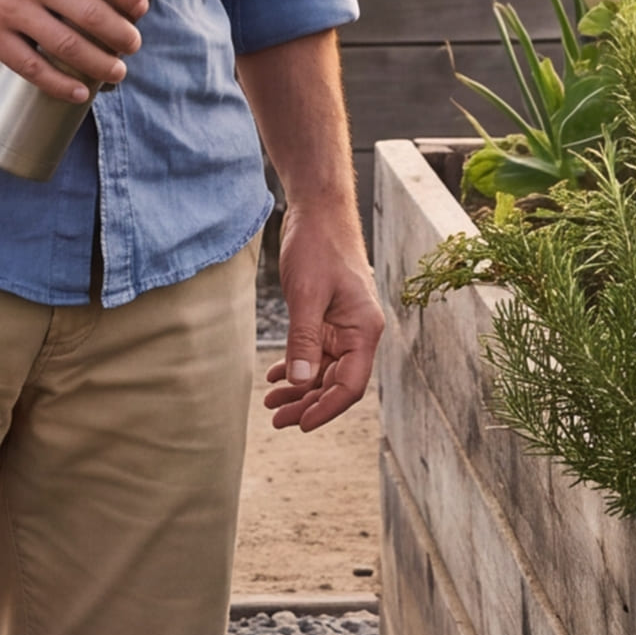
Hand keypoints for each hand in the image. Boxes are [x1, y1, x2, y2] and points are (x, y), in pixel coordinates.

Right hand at [0, 0, 150, 101]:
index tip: (140, 7)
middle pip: (91, 12)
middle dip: (121, 34)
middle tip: (133, 43)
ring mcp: (8, 7)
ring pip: (67, 45)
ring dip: (100, 63)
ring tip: (116, 71)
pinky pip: (31, 66)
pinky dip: (59, 83)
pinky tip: (78, 92)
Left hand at [265, 221, 385, 430]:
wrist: (318, 210)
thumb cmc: (318, 245)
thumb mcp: (306, 294)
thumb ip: (304, 339)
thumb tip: (301, 381)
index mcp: (364, 330)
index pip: (349, 385)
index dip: (325, 408)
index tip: (300, 424)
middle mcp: (358, 332)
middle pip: (337, 382)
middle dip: (308, 404)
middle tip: (276, 420)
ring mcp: (344, 326)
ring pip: (324, 370)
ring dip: (300, 388)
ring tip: (271, 404)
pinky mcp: (328, 317)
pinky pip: (316, 352)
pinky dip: (297, 367)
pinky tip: (276, 377)